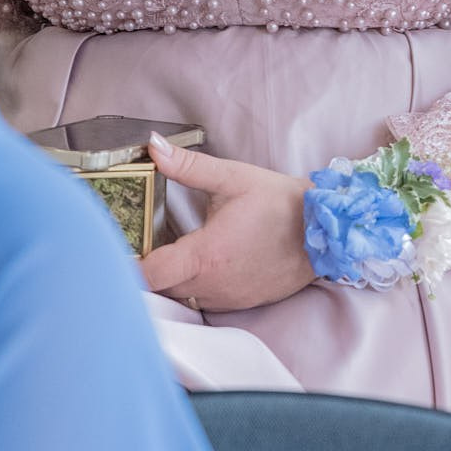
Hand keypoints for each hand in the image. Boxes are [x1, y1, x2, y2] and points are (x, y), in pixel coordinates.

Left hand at [140, 133, 315, 313]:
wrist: (326, 230)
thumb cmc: (281, 203)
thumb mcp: (234, 178)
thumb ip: (189, 166)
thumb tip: (154, 147)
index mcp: (205, 255)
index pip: (148, 276)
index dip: (128, 266)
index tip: (124, 250)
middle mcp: (212, 284)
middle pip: (161, 288)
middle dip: (152, 269)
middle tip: (149, 244)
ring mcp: (227, 298)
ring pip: (183, 296)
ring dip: (176, 279)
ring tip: (181, 252)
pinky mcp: (241, 303)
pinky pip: (205, 300)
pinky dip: (199, 286)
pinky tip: (209, 263)